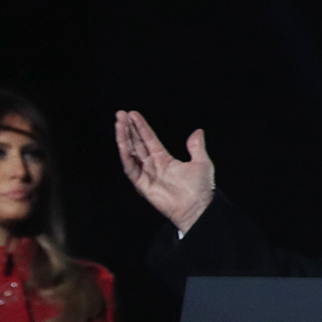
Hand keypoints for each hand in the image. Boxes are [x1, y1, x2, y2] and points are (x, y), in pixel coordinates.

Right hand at [115, 110, 214, 233]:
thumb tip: (198, 131)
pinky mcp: (141, 184)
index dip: (141, 127)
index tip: (133, 114)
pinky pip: (130, 167)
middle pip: (137, 143)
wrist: (197, 207)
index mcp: (164, 159)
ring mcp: (146, 174)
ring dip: (124, 138)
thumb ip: (196, 146)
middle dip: (128, 129)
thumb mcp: (201, 162)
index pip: (149, 139)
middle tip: (121, 114)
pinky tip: (122, 142)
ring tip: (119, 122)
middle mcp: (153, 166)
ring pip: (131, 153)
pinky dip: (125, 154)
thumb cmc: (201, 189)